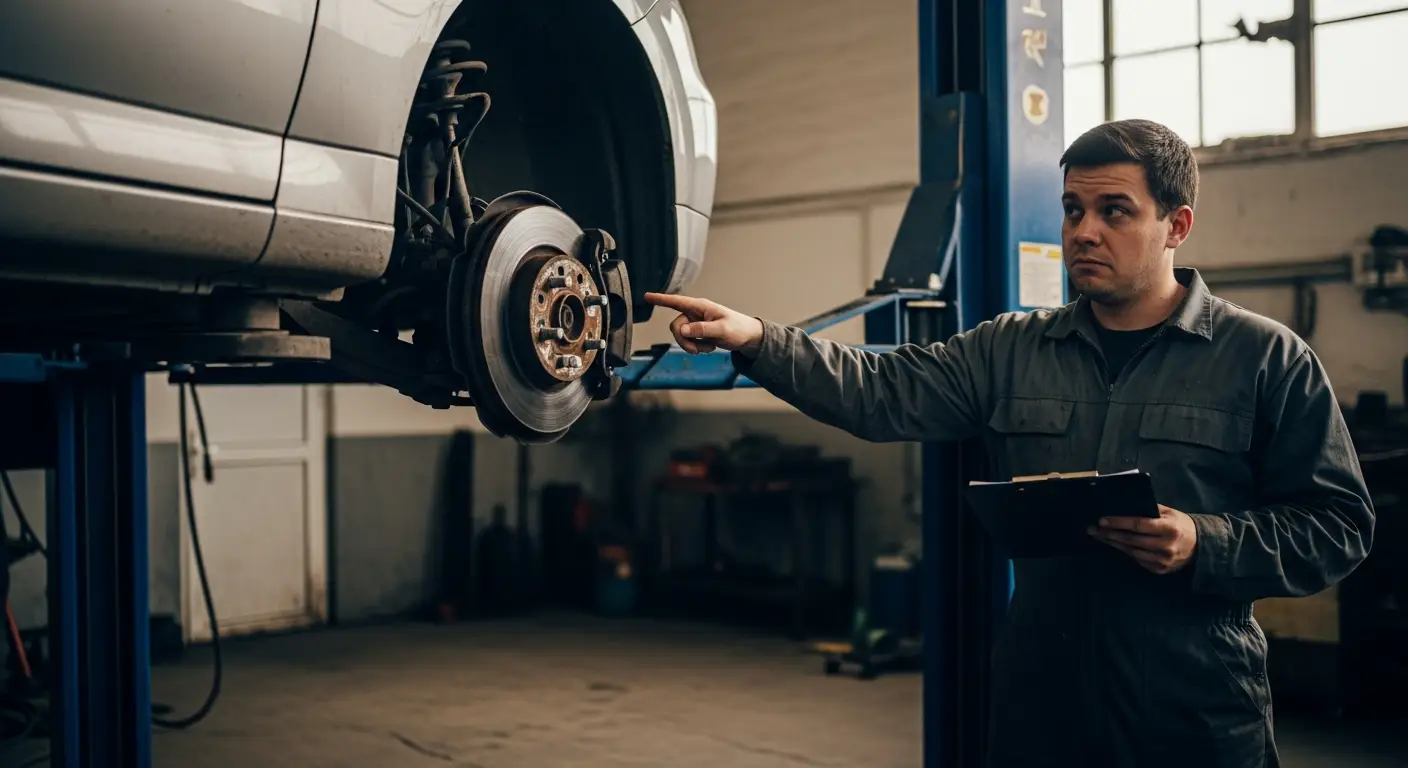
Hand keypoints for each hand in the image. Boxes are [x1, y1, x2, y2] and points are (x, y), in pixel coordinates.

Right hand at [644, 292, 765, 356]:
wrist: (747, 337)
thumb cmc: (738, 328)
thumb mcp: (721, 330)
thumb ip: (701, 329)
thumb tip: (682, 330)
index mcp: (700, 306)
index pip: (676, 301)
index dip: (660, 299)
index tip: (646, 296)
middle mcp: (695, 313)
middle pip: (676, 327)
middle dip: (684, 341)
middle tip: (697, 351)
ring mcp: (696, 323)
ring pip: (681, 336)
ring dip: (693, 346)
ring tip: (709, 348)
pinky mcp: (698, 332)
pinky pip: (689, 342)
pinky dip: (698, 347)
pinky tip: (710, 347)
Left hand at [1088, 504, 1198, 574]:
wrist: (1201, 547)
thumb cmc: (1181, 525)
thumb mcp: (1170, 513)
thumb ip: (1150, 509)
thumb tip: (1126, 505)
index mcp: (1168, 529)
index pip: (1138, 525)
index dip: (1119, 522)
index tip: (1102, 520)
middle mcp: (1165, 546)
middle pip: (1131, 540)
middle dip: (1110, 534)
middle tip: (1093, 529)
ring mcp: (1162, 561)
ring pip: (1131, 552)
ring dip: (1114, 544)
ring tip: (1100, 536)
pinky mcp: (1160, 570)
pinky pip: (1138, 561)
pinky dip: (1126, 552)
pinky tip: (1115, 545)